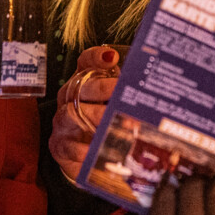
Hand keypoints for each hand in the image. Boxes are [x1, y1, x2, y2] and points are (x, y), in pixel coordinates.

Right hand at [49, 45, 119, 182]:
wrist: (84, 157)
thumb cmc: (102, 125)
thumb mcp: (115, 106)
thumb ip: (128, 95)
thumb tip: (155, 89)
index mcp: (83, 83)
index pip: (84, 62)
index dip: (95, 58)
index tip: (111, 57)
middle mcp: (70, 98)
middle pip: (79, 86)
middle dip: (100, 87)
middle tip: (119, 92)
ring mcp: (62, 121)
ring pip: (71, 114)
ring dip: (93, 116)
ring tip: (111, 122)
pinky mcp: (59, 145)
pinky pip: (68, 145)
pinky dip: (83, 149)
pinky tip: (97, 150)